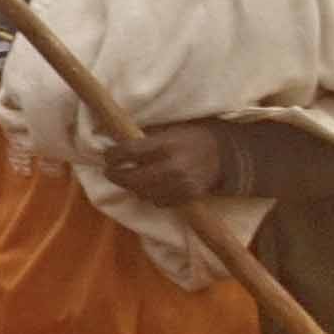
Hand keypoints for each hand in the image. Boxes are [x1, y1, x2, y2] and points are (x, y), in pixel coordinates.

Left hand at [97, 123, 229, 208]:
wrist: (226, 154)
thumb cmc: (192, 137)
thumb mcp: (168, 130)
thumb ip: (145, 139)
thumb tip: (116, 142)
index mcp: (166, 145)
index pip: (129, 152)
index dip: (113, 156)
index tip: (107, 156)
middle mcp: (172, 167)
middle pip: (132, 178)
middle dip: (116, 175)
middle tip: (110, 171)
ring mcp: (181, 185)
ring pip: (143, 193)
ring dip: (132, 187)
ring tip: (129, 179)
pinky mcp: (188, 197)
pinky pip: (159, 202)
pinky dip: (150, 196)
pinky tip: (148, 187)